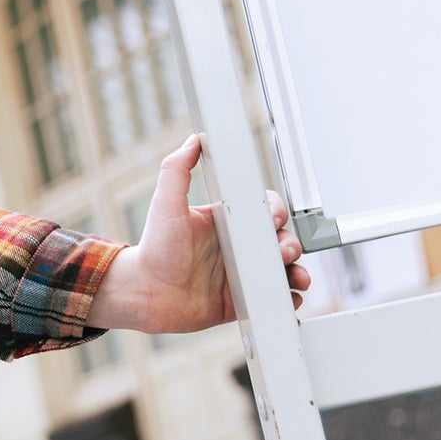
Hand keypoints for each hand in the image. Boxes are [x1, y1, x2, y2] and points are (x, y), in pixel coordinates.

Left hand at [88, 135, 310, 334]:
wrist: (143, 293)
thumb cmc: (152, 249)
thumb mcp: (166, 204)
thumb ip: (177, 170)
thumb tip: (194, 140)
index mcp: (226, 222)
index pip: (262, 211)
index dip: (274, 214)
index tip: (272, 219)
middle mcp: (236, 247)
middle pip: (279, 240)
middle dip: (291, 244)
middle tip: (284, 252)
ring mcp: (240, 273)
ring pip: (282, 269)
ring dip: (297, 270)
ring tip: (296, 277)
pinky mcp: (240, 299)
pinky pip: (272, 296)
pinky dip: (287, 297)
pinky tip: (288, 297)